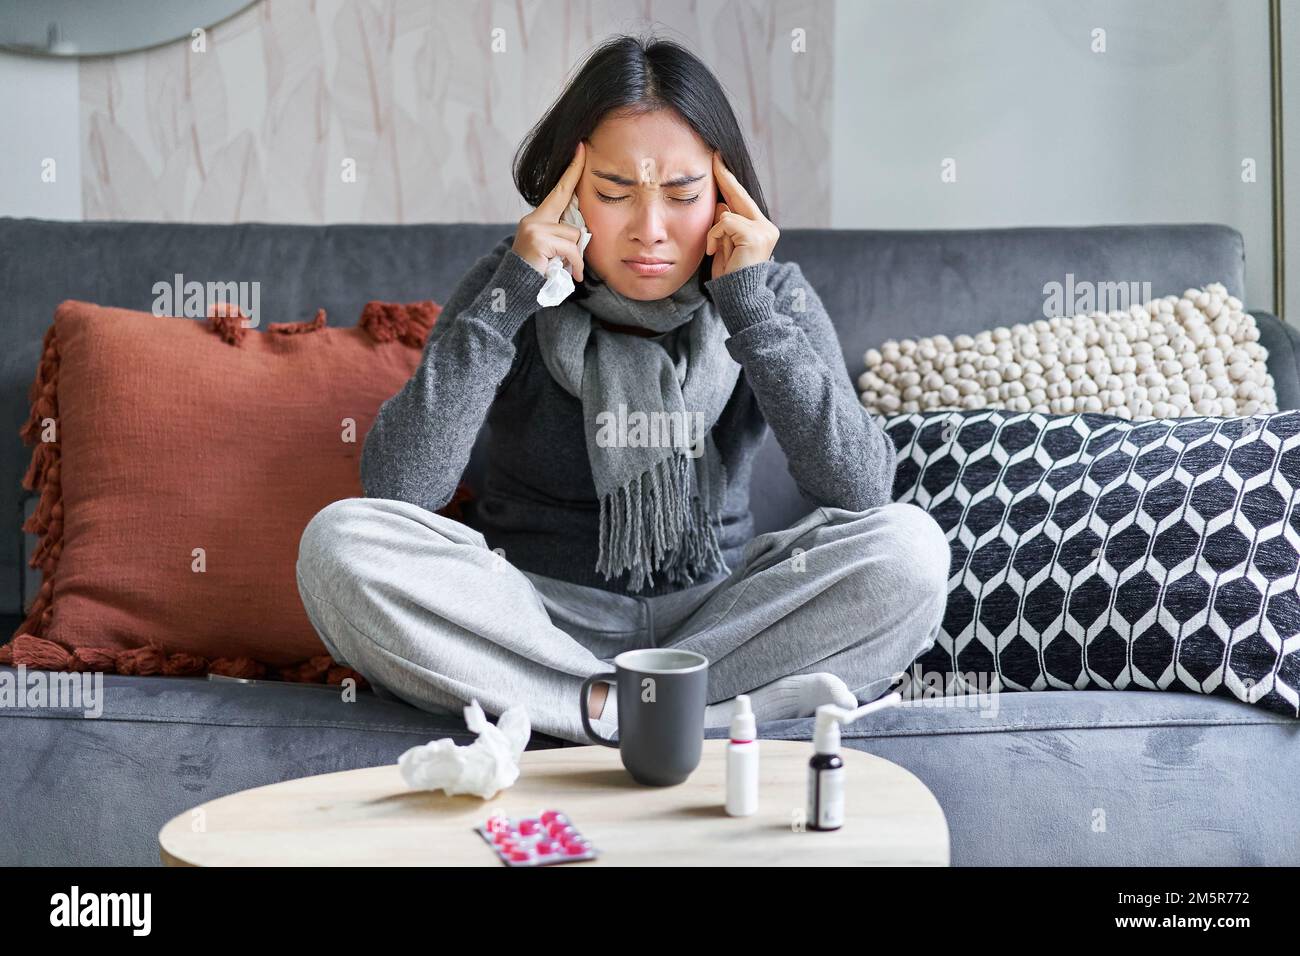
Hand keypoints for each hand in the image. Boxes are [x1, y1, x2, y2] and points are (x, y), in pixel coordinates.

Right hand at [513, 140, 585, 280]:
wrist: (515, 292)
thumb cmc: (537, 275)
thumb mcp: (551, 252)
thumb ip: (562, 237)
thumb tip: (582, 234)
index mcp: (536, 219)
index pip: (558, 190)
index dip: (572, 170)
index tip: (580, 148)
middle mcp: (533, 219)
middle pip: (570, 216)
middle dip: (577, 235)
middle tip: (574, 242)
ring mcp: (534, 228)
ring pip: (574, 235)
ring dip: (576, 257)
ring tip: (567, 270)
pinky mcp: (538, 239)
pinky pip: (571, 249)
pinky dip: (576, 264)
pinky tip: (574, 275)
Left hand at [706, 150, 779, 280]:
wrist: (737, 298)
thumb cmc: (729, 276)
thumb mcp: (723, 245)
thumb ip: (724, 225)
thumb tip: (721, 204)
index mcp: (759, 228)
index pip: (741, 199)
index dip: (729, 180)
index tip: (718, 161)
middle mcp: (766, 226)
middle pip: (739, 195)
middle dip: (724, 177)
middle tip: (713, 156)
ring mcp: (764, 230)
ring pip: (727, 213)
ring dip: (714, 232)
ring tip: (713, 250)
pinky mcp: (756, 235)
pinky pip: (724, 223)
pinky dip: (713, 236)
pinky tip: (712, 252)